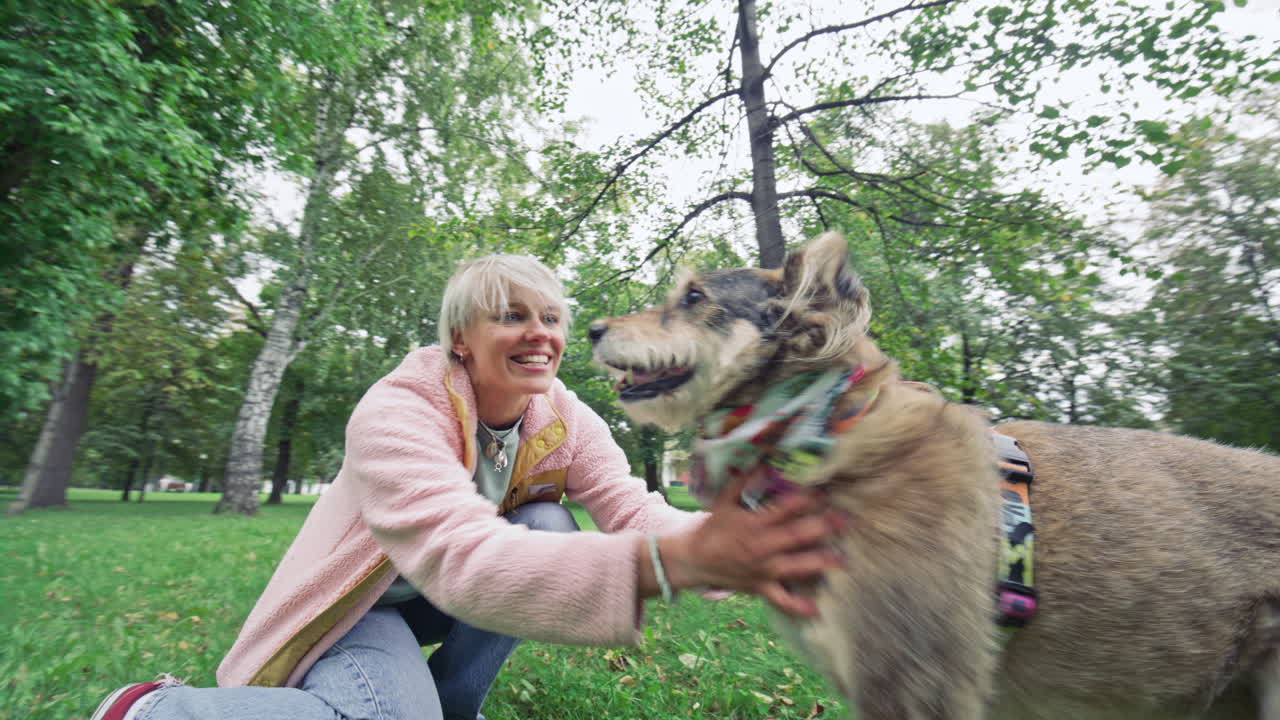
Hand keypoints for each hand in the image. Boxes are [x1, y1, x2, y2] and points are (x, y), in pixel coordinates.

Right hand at [659, 471, 847, 616]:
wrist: (693, 559)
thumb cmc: (713, 527)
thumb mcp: (724, 501)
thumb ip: (743, 481)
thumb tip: (762, 461)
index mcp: (754, 523)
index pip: (785, 508)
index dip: (807, 499)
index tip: (825, 492)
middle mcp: (761, 546)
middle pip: (797, 536)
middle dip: (823, 527)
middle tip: (846, 520)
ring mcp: (763, 569)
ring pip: (796, 567)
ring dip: (820, 563)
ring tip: (842, 560)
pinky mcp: (761, 587)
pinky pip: (782, 600)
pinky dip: (798, 607)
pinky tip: (817, 610)